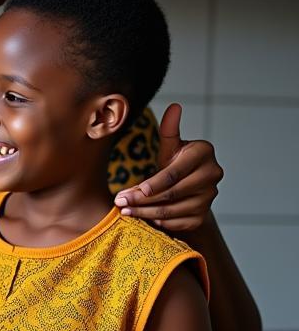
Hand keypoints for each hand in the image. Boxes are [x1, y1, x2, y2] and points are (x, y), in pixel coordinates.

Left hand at [113, 103, 222, 232]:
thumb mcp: (172, 145)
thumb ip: (170, 129)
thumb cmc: (176, 161)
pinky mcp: (203, 215)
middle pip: (171, 193)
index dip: (153, 184)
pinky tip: (144, 218)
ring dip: (145, 213)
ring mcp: (209, 198)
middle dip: (142, 200)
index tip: (134, 190)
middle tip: (120, 202)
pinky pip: (177, 223)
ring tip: (125, 210)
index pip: (174, 173)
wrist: (189, 185)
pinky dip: (159, 222)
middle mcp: (212, 175)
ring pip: (172, 211)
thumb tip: (174, 106)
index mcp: (204, 153)